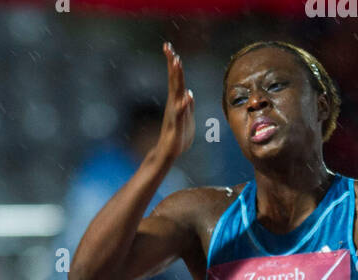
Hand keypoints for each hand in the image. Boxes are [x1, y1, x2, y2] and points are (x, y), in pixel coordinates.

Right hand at [155, 43, 194, 163]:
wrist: (169, 152)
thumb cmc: (178, 136)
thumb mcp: (187, 119)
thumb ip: (188, 106)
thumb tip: (188, 94)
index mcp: (177, 100)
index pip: (176, 79)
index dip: (173, 64)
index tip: (168, 48)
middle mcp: (174, 104)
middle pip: (174, 81)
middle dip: (172, 64)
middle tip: (169, 49)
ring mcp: (174, 114)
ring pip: (176, 92)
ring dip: (176, 77)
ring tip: (176, 63)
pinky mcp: (176, 125)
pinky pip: (180, 113)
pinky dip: (183, 104)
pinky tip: (187, 96)